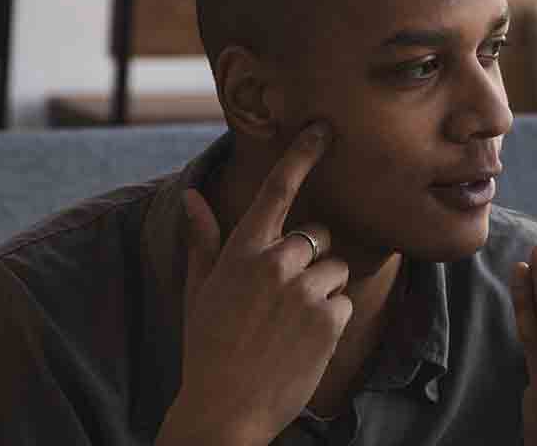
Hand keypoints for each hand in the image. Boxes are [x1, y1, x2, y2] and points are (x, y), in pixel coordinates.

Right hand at [157, 122, 352, 445]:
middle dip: (310, 258)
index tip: (322, 129)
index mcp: (242, 250)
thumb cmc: (208, 347)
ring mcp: (304, 290)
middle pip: (318, 234)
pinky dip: (330, 321)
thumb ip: (204, 239)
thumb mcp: (199, 290)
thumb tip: (192, 195)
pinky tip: (303, 344)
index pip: (277, 190)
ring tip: (290, 326)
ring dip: (321, 291)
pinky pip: (344, 302)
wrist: (225, 409)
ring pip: (335, 269)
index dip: (302, 154)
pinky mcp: (329, 319)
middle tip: (283, 297)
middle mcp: (275, 262)